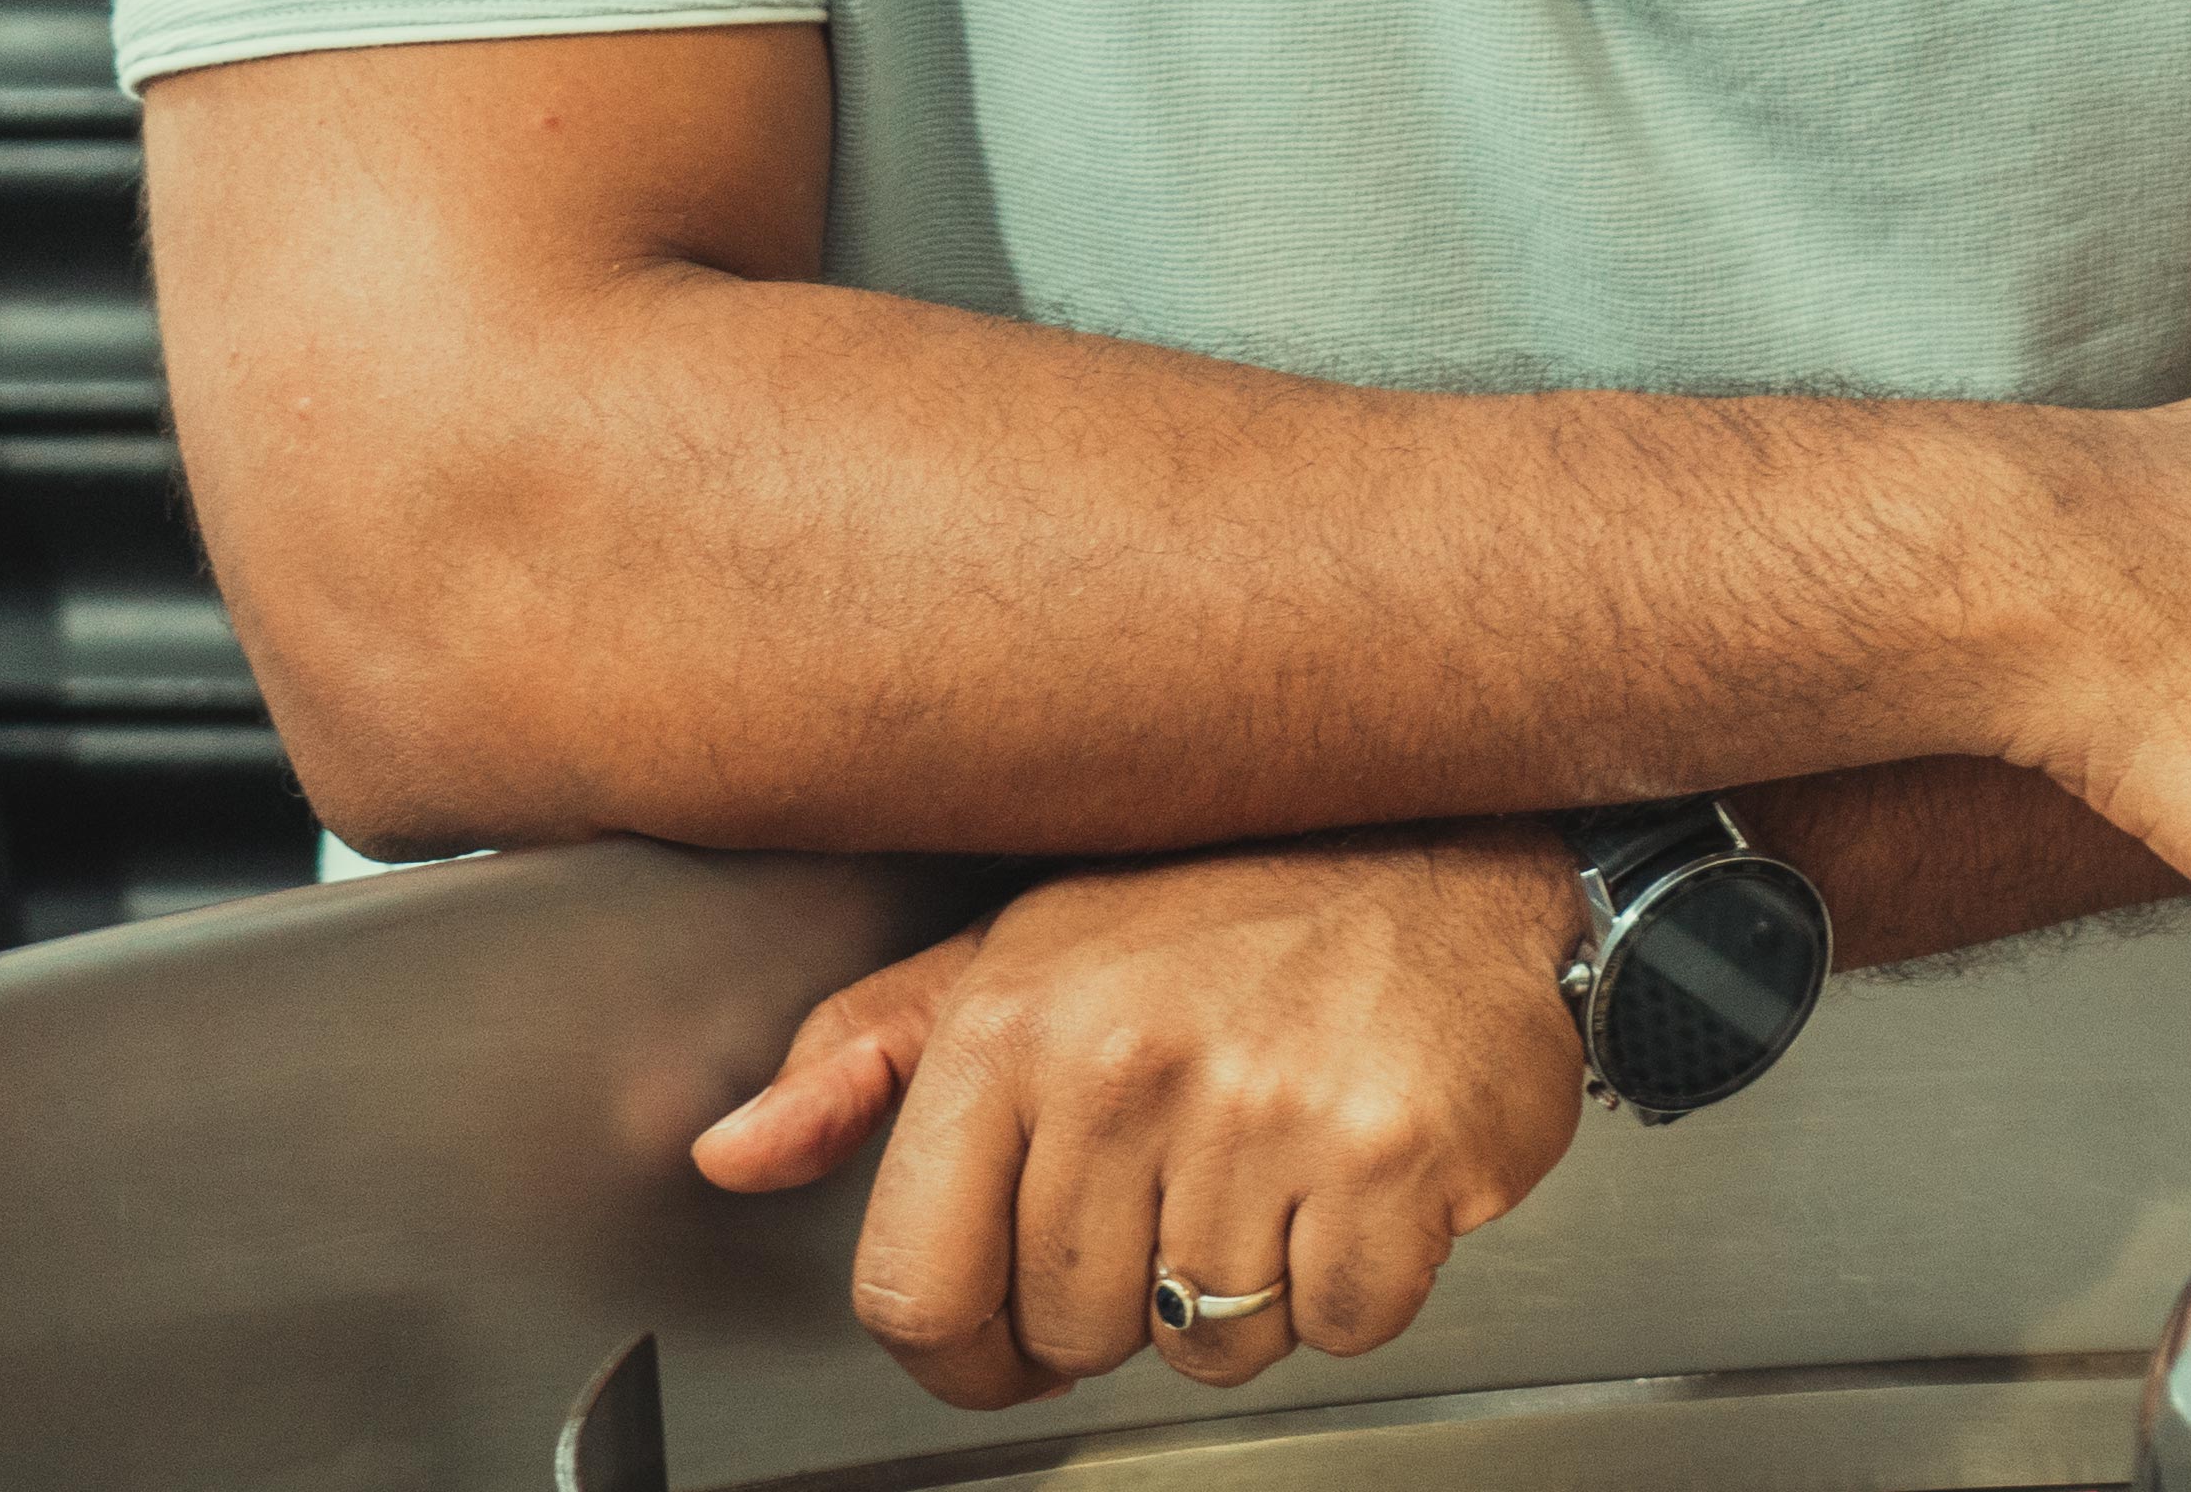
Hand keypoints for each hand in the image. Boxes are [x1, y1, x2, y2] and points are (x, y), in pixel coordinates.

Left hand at [692, 830, 1591, 1405]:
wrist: (1463, 840)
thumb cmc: (1234, 894)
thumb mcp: (1020, 943)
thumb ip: (867, 1057)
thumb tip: (727, 1155)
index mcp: (1010, 1022)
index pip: (915, 1291)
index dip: (960, 1349)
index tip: (1005, 1333)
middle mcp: (1125, 1064)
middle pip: (1067, 1332)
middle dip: (1122, 1290)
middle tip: (1185, 1176)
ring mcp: (1262, 1113)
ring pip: (1204, 1341)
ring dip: (1245, 1285)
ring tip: (1273, 1157)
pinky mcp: (1389, 1159)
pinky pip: (1337, 1326)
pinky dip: (1355, 1279)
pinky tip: (1353, 1170)